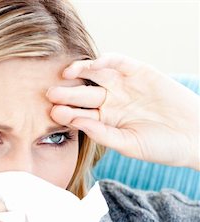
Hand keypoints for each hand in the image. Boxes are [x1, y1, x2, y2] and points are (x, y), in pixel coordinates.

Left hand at [46, 52, 199, 169]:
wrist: (193, 137)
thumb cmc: (160, 147)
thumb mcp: (128, 145)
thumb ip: (103, 135)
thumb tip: (78, 123)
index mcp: (106, 121)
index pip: (81, 115)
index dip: (67, 113)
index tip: (53, 114)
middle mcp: (112, 102)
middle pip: (84, 94)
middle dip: (68, 93)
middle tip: (51, 93)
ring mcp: (125, 86)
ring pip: (97, 76)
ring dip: (81, 73)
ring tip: (66, 74)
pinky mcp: (140, 72)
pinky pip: (118, 62)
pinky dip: (105, 60)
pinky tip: (90, 66)